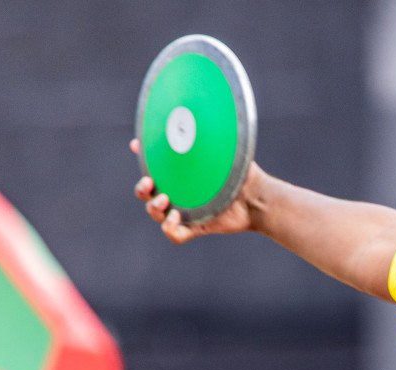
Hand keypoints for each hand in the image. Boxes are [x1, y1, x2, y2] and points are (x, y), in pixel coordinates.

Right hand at [131, 138, 262, 243]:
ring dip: (153, 208)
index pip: (154, 166)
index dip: (142, 156)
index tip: (137, 145)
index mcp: (181, 175)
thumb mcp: (222, 149)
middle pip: (147, 194)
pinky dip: (170, 229)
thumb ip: (206, 134)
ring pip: (156, 214)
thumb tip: (197, 108)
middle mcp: (180, 193)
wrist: (258, 197)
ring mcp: (186, 212)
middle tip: (149, 182)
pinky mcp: (196, 228)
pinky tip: (175, 218)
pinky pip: (175, 235)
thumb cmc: (242, 171)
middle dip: (141, 189)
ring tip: (164, 201)